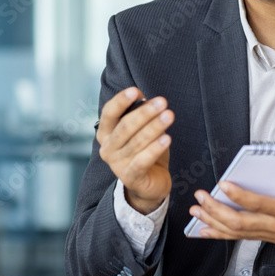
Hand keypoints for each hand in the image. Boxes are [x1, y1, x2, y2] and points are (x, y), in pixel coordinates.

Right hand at [97, 87, 174, 214]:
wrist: (148, 184)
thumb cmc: (144, 151)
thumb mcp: (140, 130)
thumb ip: (138, 114)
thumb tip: (143, 97)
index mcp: (105, 133)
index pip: (109, 113)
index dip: (120, 101)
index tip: (135, 91)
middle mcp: (107, 148)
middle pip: (125, 126)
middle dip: (145, 113)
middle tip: (162, 102)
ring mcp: (117, 164)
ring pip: (136, 142)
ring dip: (154, 127)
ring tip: (169, 116)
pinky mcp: (130, 178)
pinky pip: (143, 161)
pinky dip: (155, 148)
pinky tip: (167, 138)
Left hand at [188, 164, 274, 261]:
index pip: (261, 205)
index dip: (241, 196)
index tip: (224, 184)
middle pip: (240, 222)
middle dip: (217, 210)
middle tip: (200, 197)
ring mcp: (271, 234)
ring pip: (236, 231)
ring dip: (213, 221)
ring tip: (195, 210)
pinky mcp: (268, 237)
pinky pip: (240, 237)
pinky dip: (220, 234)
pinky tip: (204, 230)